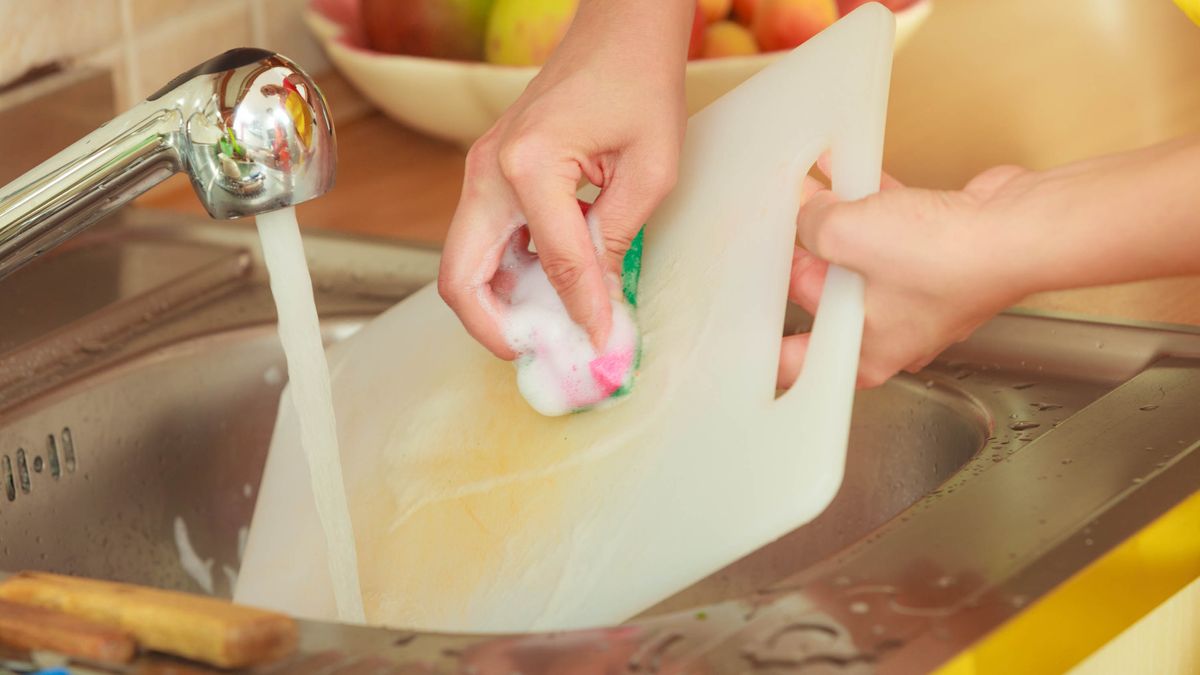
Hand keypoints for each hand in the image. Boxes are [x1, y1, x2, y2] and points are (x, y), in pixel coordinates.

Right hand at [438, 2, 690, 358]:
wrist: (618, 30)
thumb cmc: (639, 82)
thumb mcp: (649, 170)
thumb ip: (615, 241)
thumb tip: (598, 304)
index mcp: (529, 164)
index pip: (554, 266)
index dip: (580, 314)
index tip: (601, 346)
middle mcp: (489, 170)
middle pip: (460, 277)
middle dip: (495, 328)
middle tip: (538, 353)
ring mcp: (481, 170)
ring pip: (464, 262)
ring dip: (498, 304)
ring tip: (547, 328)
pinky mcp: (490, 173)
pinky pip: (482, 240)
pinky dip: (505, 274)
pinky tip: (546, 288)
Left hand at [779, 155, 1034, 387]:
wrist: (1017, 230)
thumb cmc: (948, 259)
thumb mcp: (846, 235)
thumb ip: (811, 226)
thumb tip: (808, 212)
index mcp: (863, 353)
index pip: (796, 362)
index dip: (764, 343)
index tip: (740, 327)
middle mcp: (890, 330)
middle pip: (823, 298)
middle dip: (800, 260)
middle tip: (773, 232)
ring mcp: (915, 292)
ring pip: (858, 259)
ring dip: (833, 223)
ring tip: (803, 192)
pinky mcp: (937, 255)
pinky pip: (891, 229)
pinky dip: (870, 204)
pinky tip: (848, 171)